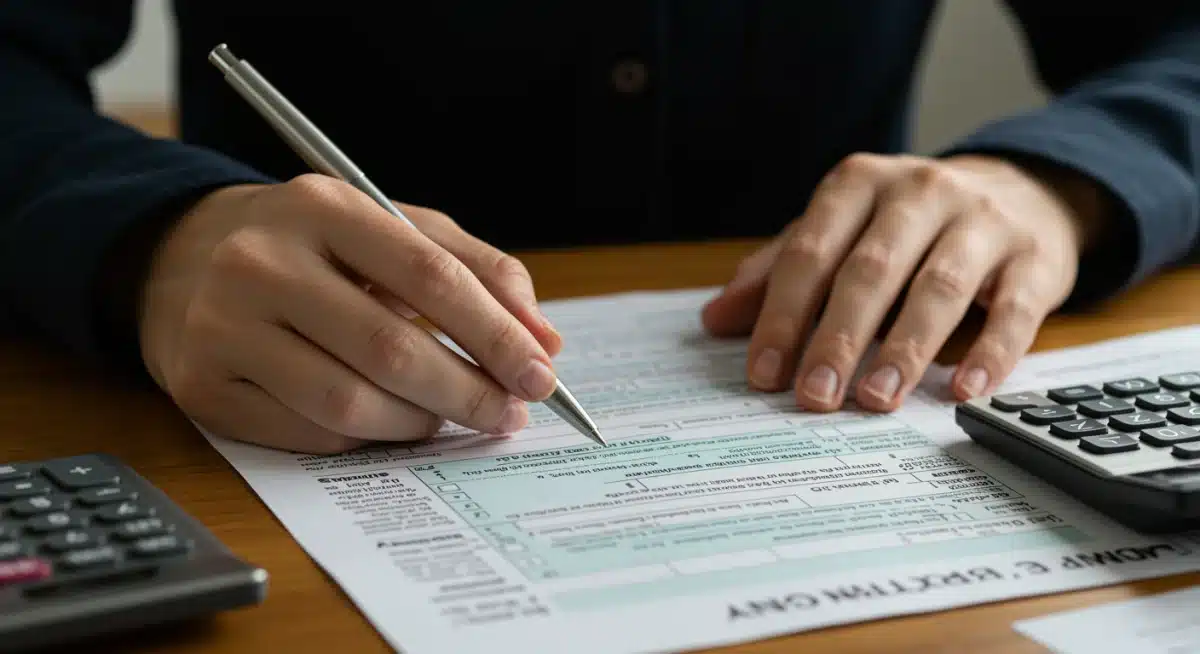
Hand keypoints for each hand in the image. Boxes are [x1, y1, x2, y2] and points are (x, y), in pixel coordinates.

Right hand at [137, 174, 562, 453]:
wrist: (182, 259)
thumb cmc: (313, 246)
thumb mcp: (392, 230)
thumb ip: (477, 270)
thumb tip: (544, 340)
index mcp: (323, 208)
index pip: (429, 274)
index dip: (495, 333)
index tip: (541, 373)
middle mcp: (263, 263)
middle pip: (392, 349)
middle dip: (469, 391)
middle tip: (509, 413)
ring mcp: (225, 327)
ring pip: (351, 402)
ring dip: (422, 422)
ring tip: (451, 416)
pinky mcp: (205, 387)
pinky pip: (311, 433)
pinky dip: (369, 436)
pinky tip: (391, 421)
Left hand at [701, 153, 1107, 411]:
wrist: (1021, 190)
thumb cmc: (909, 222)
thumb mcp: (841, 231)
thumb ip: (780, 271)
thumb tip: (715, 320)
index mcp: (859, 184)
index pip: (811, 253)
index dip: (783, 315)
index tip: (764, 373)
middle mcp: (921, 193)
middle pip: (870, 272)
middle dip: (837, 338)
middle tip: (813, 396)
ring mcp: (982, 223)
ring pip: (938, 289)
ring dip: (904, 349)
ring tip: (876, 398)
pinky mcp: (1035, 259)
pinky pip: (1013, 310)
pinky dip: (990, 354)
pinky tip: (964, 391)